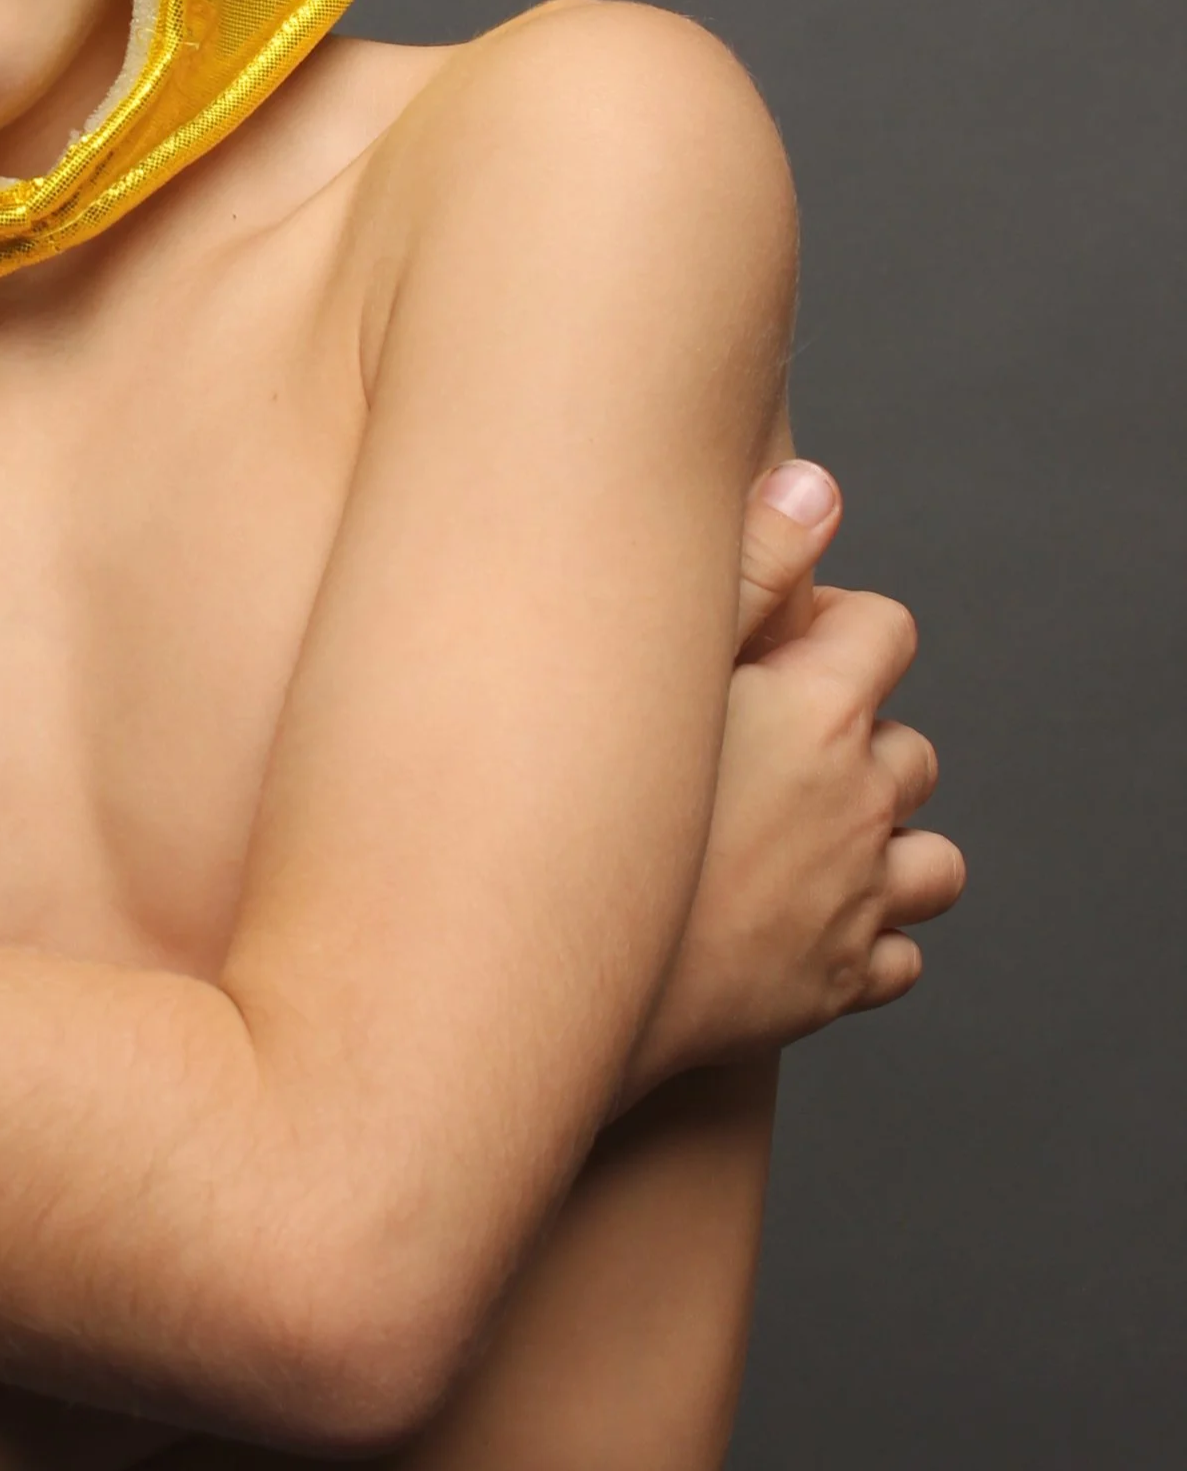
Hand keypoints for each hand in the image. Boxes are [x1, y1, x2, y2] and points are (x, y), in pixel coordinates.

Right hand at [624, 462, 964, 1094]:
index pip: (888, 631)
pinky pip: (899, 956)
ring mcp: (852, 903)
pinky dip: (867, 938)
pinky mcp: (834, 986)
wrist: (537, 958)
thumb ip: (745, 563)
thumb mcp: (655, 660)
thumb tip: (819, 484)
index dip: (838, 628)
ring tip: (808, 840)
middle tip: (769, 748)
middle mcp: (856, 805)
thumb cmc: (579, 795)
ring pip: (931, 863)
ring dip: (886, 845)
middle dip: (859, 740)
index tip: (776, 645)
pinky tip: (799, 922)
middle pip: (912, 751)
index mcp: (819, 712)